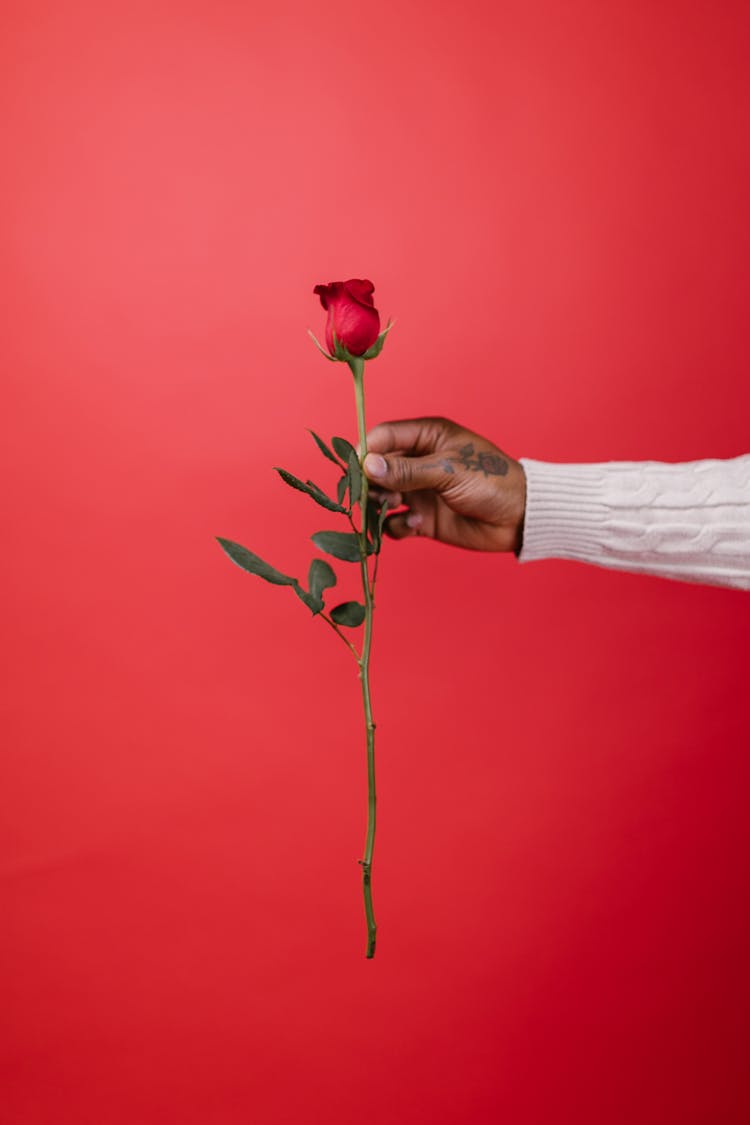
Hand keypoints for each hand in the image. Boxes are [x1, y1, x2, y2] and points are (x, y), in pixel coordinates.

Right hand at [361, 417, 526, 552]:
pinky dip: (398, 525)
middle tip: (373, 495)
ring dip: (380, 504)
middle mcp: (419, 461)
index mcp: (427, 436)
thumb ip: (407, 470)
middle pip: (377, 468)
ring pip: (382, 496)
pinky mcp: (424, 518)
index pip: (384, 437)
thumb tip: (367, 465)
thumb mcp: (448, 471)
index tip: (355, 468)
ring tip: (395, 506)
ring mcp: (420, 490)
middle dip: (370, 482)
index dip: (367, 451)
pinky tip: (416, 524)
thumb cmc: (492, 481)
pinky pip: (395, 522)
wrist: (519, 517)